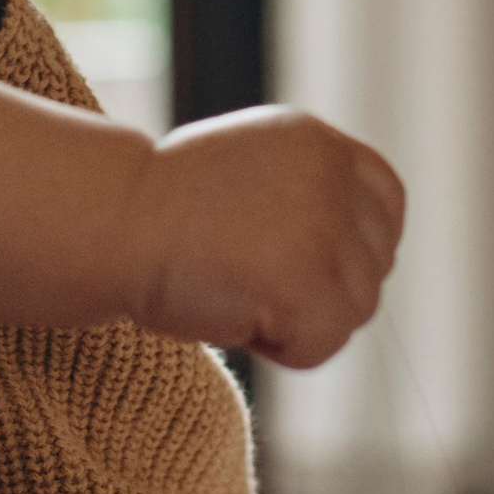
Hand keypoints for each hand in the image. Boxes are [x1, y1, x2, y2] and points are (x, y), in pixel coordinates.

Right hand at [130, 109, 403, 368]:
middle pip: (374, 265)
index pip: (386, 201)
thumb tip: (353, 250)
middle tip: (252, 284)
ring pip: (354, 310)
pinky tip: (231, 315)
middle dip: (326, 290)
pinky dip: (282, 350)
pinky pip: (323, 345)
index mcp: (317, 143)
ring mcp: (325, 230)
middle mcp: (331, 178)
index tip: (310, 265)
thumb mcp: (246, 173)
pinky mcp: (310, 283)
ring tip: (233, 292)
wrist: (107, 221)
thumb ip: (302, 194)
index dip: (358, 245)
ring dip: (299, 320)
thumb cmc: (155, 211)